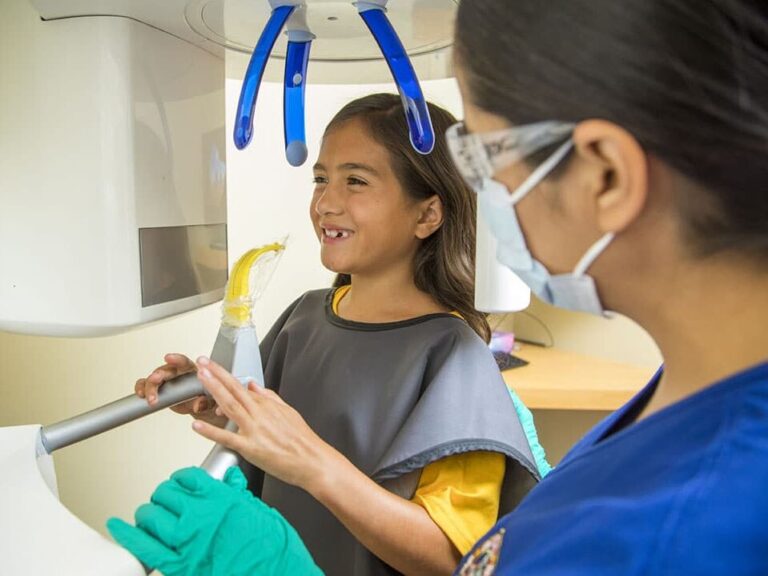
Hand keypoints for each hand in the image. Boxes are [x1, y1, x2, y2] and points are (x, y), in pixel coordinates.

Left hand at [107, 466, 322, 575]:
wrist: (277, 573)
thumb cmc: (271, 548)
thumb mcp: (258, 512)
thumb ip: (238, 495)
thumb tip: (230, 481)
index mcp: (220, 499)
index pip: (188, 478)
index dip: (180, 478)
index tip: (179, 482)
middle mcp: (200, 516)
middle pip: (166, 494)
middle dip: (163, 496)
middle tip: (164, 500)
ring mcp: (187, 542)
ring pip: (152, 516)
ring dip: (147, 513)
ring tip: (148, 515)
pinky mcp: (179, 566)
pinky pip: (144, 548)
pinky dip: (128, 535)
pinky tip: (119, 526)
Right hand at [134, 354, 215, 418]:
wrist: (200, 407)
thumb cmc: (206, 398)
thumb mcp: (209, 402)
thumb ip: (205, 403)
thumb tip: (199, 404)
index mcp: (191, 370)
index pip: (183, 361)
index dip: (176, 358)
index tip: (168, 357)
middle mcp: (177, 373)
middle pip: (165, 370)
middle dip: (159, 374)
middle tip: (156, 379)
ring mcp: (166, 381)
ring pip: (153, 378)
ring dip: (149, 386)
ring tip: (150, 396)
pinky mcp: (158, 389)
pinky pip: (145, 386)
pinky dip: (141, 389)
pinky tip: (141, 394)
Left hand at [191, 356, 341, 490]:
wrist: (312, 460)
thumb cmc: (302, 440)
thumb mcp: (288, 411)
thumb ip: (269, 397)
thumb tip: (254, 385)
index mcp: (268, 405)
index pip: (242, 387)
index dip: (225, 378)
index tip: (213, 368)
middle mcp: (259, 414)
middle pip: (234, 389)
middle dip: (216, 374)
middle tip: (203, 362)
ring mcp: (254, 430)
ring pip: (230, 405)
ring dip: (214, 390)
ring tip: (201, 379)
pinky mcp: (250, 448)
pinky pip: (227, 437)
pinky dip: (210, 431)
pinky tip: (197, 426)